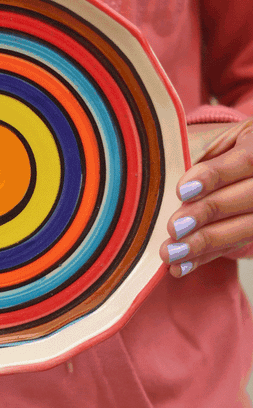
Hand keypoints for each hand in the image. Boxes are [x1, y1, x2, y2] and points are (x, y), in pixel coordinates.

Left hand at [160, 118, 252, 275]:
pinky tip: (180, 267)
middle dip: (208, 213)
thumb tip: (164, 176)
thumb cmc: (212, 149)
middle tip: (174, 228)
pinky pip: (233, 247)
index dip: (215, 176)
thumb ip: (192, 153)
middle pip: (248, 197)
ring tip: (172, 253)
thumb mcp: (206, 140)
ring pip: (246, 228)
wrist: (230, 166)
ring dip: (205, 243)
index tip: (182, 191)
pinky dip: (204, 258)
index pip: (246, 159)